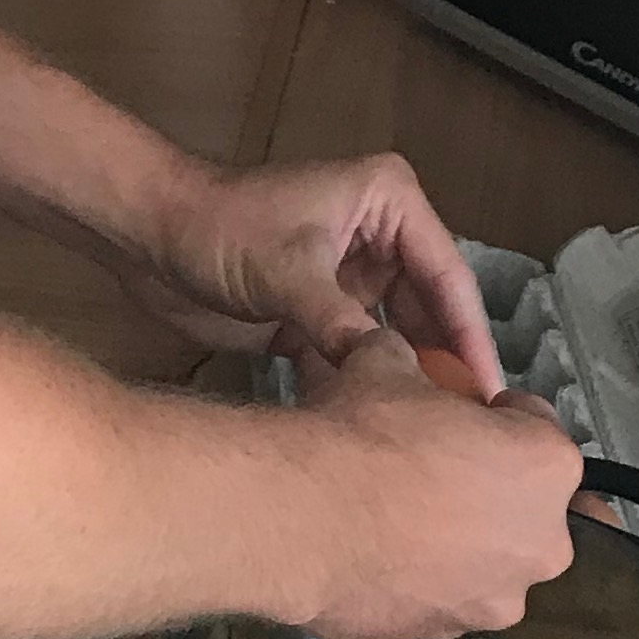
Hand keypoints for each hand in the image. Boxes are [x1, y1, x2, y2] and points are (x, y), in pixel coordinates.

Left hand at [123, 149, 507, 393]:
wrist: (149, 236)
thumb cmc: (220, 230)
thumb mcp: (289, 274)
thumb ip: (343, 328)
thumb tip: (394, 385)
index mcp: (390, 203)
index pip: (447, 276)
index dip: (470, 337)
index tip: (489, 392)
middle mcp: (381, 235)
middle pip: (430, 308)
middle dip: (447, 362)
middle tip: (471, 427)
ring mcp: (351, 273)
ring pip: (399, 334)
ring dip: (411, 376)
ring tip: (439, 434)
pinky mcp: (323, 307)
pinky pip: (361, 349)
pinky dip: (370, 379)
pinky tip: (386, 424)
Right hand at [293, 332, 582, 638]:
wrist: (302, 520)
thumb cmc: (364, 434)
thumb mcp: (385, 365)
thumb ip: (407, 362)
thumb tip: (391, 354)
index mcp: (547, 467)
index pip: (536, 426)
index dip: (498, 414)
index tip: (467, 414)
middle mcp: (540, 543)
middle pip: (527, 507)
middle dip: (493, 488)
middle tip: (437, 468)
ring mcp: (494, 600)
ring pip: (489, 562)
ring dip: (461, 542)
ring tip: (403, 519)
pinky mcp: (445, 636)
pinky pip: (444, 598)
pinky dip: (423, 581)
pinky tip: (378, 557)